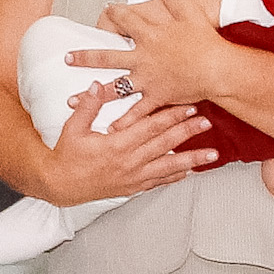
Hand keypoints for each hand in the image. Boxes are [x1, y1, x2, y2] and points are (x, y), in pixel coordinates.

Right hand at [41, 83, 212, 205]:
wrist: (60, 185)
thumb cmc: (66, 156)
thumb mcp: (73, 128)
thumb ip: (88, 106)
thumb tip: (98, 85)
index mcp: (117, 145)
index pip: (151, 127)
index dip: (171, 115)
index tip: (189, 107)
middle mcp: (130, 162)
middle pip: (165, 144)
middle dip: (188, 132)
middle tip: (207, 123)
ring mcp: (133, 177)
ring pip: (169, 167)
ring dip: (192, 159)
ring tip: (212, 155)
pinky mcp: (132, 187)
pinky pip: (158, 182)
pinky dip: (175, 177)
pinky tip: (189, 172)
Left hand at [65, 0, 231, 105]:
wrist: (218, 68)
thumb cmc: (206, 41)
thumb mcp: (190, 11)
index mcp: (148, 35)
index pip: (124, 20)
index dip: (114, 13)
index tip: (106, 9)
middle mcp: (142, 58)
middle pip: (106, 56)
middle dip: (84, 56)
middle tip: (67, 57)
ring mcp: (147, 79)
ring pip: (113, 87)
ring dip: (91, 94)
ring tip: (71, 100)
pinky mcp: (157, 97)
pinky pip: (136, 111)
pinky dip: (123, 121)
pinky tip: (108, 129)